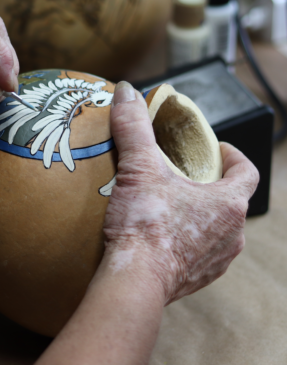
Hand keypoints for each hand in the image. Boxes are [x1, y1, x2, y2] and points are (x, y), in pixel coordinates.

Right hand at [101, 81, 258, 303]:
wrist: (134, 280)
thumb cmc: (146, 227)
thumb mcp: (138, 168)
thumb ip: (134, 127)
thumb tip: (127, 92)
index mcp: (228, 203)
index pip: (247, 172)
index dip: (233, 157)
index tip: (215, 150)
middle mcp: (233, 233)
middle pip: (229, 201)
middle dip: (208, 187)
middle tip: (180, 176)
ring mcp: (218, 260)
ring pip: (217, 230)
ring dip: (198, 217)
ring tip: (168, 207)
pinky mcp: (199, 278)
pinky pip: (200, 254)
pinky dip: (185, 242)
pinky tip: (160, 237)